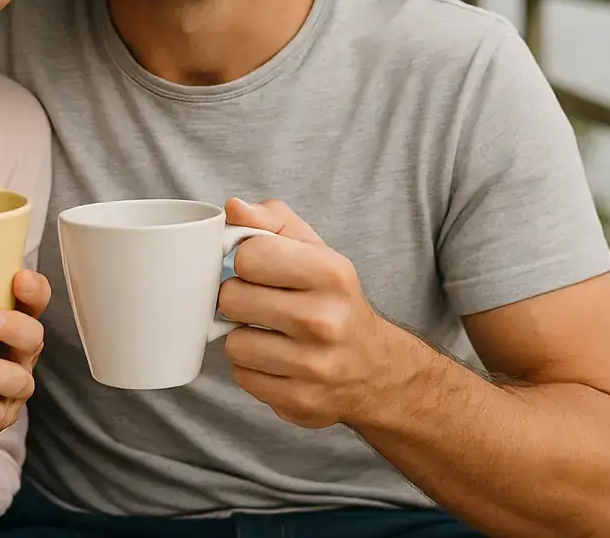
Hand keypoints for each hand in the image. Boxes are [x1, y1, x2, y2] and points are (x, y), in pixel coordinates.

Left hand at [217, 198, 398, 429]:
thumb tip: (233, 208)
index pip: (248, 255)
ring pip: (232, 343)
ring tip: (271, 334)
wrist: (377, 369)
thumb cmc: (335, 301)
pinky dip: (252, 369)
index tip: (259, 269)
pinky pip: (242, 377)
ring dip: (243, 338)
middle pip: (231, 299)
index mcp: (330, 274)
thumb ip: (274, 221)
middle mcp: (324, 321)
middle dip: (239, 299)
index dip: (246, 261)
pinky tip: (277, 361)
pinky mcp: (299, 401)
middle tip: (262, 303)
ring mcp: (313, 366)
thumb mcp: (317, 252)